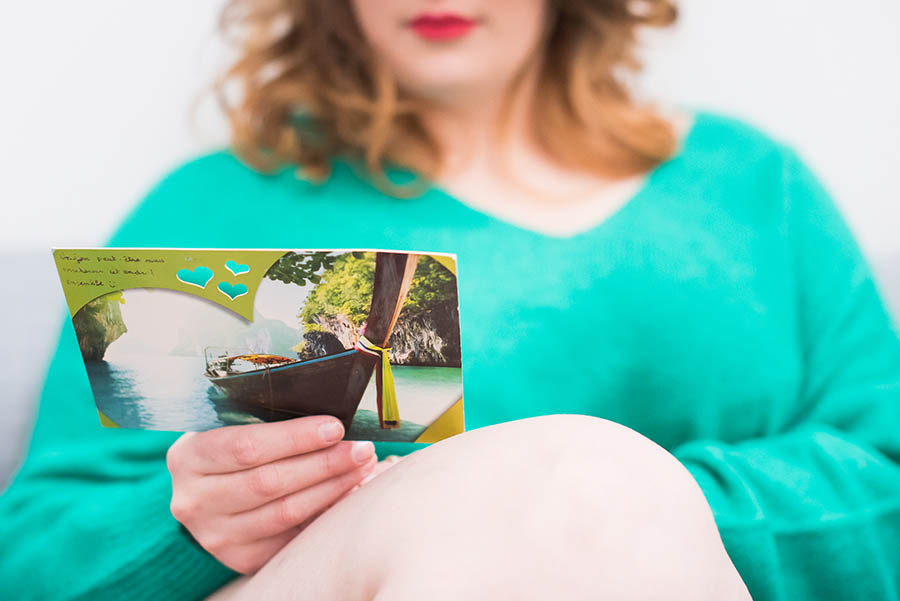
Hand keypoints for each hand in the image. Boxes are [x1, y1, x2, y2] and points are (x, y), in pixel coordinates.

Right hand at [166, 416, 376, 573]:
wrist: (204, 492)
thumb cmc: (228, 449)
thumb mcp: (230, 427)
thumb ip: (268, 421)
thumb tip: (331, 423)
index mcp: (189, 457)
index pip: (247, 447)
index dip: (296, 437)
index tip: (335, 426)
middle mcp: (195, 500)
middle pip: (270, 482)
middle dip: (324, 463)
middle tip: (360, 449)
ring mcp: (215, 534)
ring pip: (285, 513)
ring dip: (332, 489)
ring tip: (362, 469)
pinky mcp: (239, 557)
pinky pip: (291, 538)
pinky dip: (324, 515)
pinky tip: (346, 495)